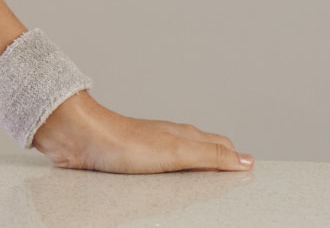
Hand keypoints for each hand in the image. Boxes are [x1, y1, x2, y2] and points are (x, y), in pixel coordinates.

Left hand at [32, 91, 252, 173]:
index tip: (251, 176)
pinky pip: (155, 175)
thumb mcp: (176, 151)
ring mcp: (148, 153)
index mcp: (184, 136)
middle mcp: (168, 142)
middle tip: (232, 184)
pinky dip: (167, 183)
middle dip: (219, 168)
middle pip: (202, 154)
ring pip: (179, 165)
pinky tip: (164, 194)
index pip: (221, 147)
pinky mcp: (128, 164)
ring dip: (192, 176)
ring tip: (204, 193)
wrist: (78, 138)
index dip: (236, 161)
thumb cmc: (122, 141)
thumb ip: (211, 156)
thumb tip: (246, 160)